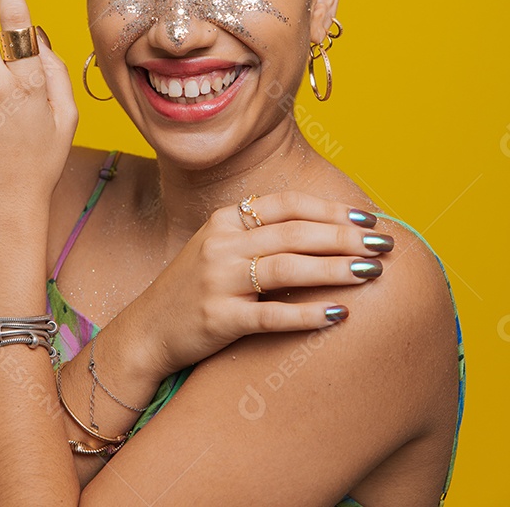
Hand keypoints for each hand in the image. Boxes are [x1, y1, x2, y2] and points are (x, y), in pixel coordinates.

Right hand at [132, 190, 392, 375]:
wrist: (148, 328)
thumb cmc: (196, 286)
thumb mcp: (220, 246)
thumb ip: (261, 233)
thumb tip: (326, 228)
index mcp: (225, 219)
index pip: (287, 204)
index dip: (330, 210)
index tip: (368, 217)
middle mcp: (221, 244)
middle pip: (294, 233)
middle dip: (344, 236)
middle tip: (384, 243)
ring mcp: (219, 281)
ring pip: (287, 268)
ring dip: (334, 268)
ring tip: (371, 271)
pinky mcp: (219, 318)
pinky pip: (271, 315)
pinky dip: (308, 314)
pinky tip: (339, 313)